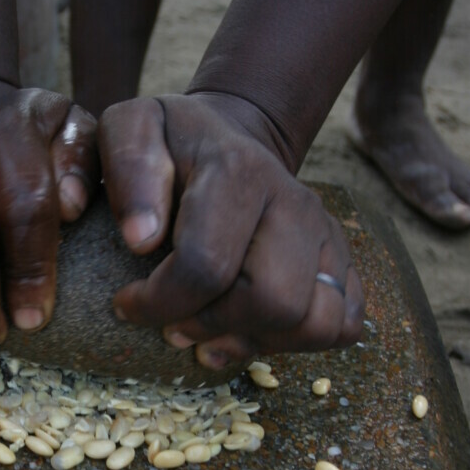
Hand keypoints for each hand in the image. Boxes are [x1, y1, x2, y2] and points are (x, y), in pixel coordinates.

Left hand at [98, 91, 364, 364]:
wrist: (230, 135)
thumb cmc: (171, 141)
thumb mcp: (130, 127)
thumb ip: (127, 166)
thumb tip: (141, 239)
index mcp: (238, 172)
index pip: (206, 267)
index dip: (159, 303)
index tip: (127, 304)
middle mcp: (294, 203)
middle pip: (274, 302)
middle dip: (213, 327)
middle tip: (171, 324)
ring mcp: (325, 233)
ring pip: (316, 323)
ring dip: (257, 341)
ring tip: (209, 334)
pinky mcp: (340, 259)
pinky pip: (343, 325)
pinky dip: (297, 343)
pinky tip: (249, 330)